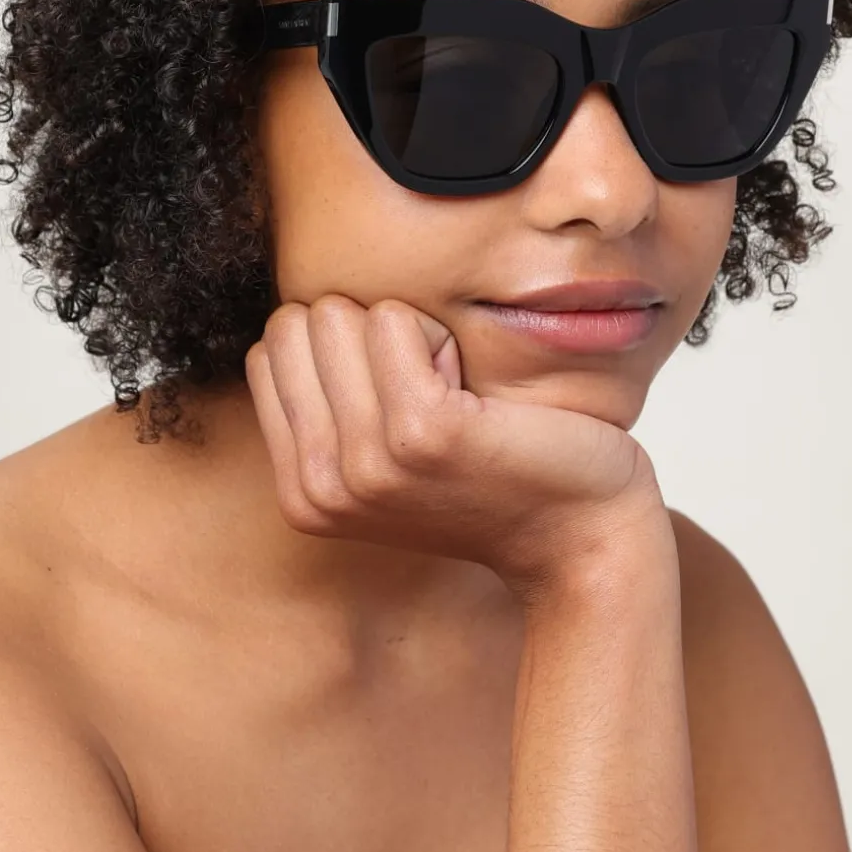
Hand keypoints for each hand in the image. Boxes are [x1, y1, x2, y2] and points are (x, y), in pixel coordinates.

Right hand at [244, 294, 667, 601]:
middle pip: (296, 324)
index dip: (340, 349)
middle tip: (431, 393)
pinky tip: (475, 394)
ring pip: (336, 314)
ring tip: (455, 396)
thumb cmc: (493, 477)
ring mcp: (366, 462)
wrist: (581, 538)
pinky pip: (391, 319)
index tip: (399, 397)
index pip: (269, 350)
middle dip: (364, 334)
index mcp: (303, 492)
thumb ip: (330, 407)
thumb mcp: (385, 458)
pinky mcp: (421, 432)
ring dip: (405, 334)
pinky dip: (438, 334)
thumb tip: (299, 316)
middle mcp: (321, 486)